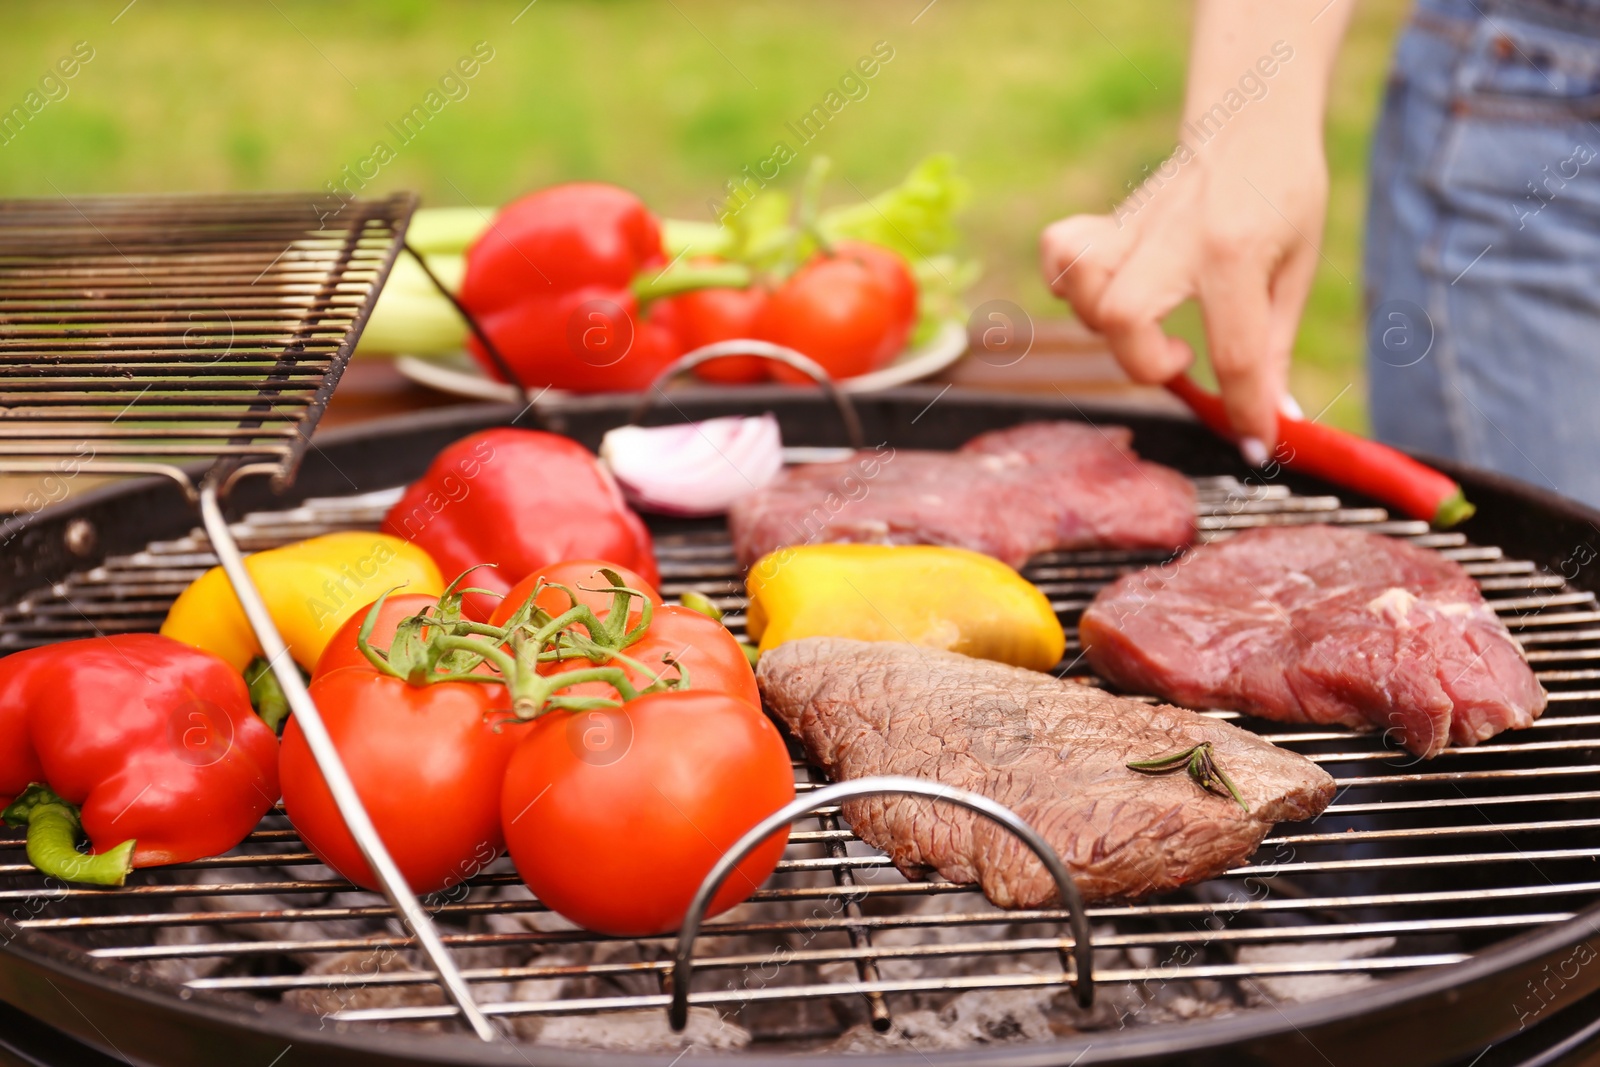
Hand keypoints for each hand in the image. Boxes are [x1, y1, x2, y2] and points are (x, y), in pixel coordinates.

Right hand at [1039, 0, 1349, 455]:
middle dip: (1146, 362)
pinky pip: (1060, 254)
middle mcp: (1173, 236)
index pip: (1234, 352)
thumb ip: (1274, 345)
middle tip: (1182, 358)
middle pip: (1125, 318)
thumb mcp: (1296, 268)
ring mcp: (1133, 227)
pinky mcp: (1109, 224)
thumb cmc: (1284, 193)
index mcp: (1235, 250)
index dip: (1245, 410)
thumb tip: (1272, 418)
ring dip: (1108, 327)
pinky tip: (1104, 295)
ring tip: (1149, 324)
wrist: (1251, 119)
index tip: (1254, 441)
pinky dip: (1069, 286)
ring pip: (1083, 290)